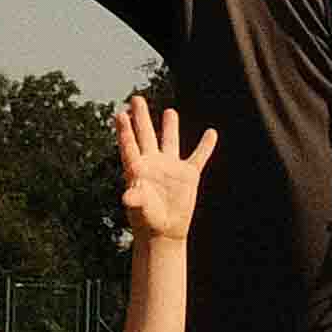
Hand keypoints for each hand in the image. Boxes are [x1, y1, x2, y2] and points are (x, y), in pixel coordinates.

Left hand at [110, 95, 212, 240]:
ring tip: (169, 111)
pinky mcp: (188, 176)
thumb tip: (126, 196)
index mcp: (137, 169)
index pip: (130, 145)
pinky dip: (205, 146)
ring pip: (170, 141)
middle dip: (141, 117)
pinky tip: (211, 133)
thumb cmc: (147, 221)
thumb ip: (135, 199)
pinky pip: (198, 157)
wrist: (163, 232)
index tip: (120, 114)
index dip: (125, 130)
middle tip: (135, 98)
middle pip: (146, 135)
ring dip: (170, 126)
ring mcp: (170, 168)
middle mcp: (152, 164)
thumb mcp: (139, 209)